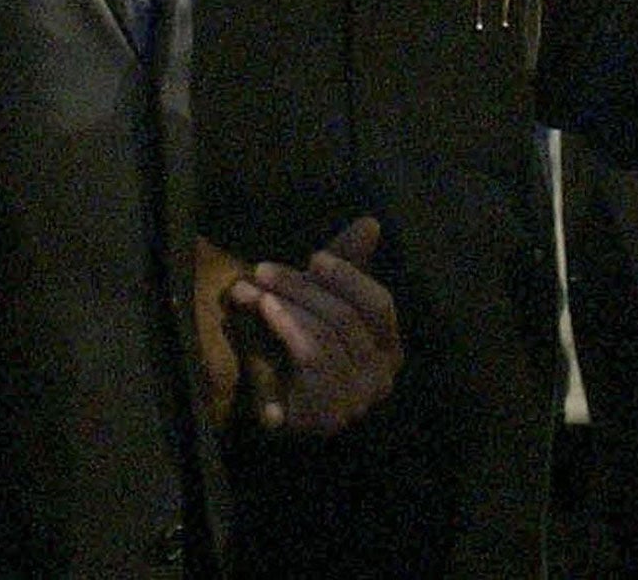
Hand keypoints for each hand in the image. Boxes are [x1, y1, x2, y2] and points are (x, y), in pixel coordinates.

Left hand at [222, 216, 401, 435]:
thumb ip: (346, 265)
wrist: (264, 412)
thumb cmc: (296, 351)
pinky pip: (310, 360)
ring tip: (249, 287)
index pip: (379, 305)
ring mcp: (354, 402)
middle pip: (346, 319)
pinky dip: (286, 329)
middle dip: (303, 288)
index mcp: (388, 350)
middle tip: (262, 268)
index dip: (349, 277)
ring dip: (285, 306)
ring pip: (325, 337)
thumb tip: (371, 222)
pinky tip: (264, 310)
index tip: (314, 256)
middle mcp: (380, 379)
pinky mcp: (323, 416)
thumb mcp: (322, 303)